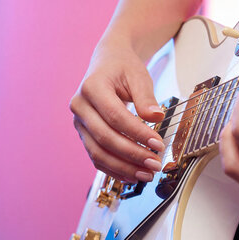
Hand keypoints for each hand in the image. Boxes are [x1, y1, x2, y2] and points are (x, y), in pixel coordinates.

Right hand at [70, 35, 164, 182]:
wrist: (107, 63)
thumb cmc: (123, 68)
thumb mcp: (138, 75)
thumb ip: (146, 96)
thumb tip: (156, 117)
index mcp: (92, 87)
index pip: (115, 116)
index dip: (137, 133)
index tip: (158, 144)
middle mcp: (80, 106)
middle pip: (105, 137)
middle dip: (132, 155)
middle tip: (155, 164)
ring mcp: (79, 122)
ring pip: (98, 152)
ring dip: (123, 167)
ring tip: (147, 174)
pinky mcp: (84, 134)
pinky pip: (96, 157)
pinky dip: (114, 169)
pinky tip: (132, 176)